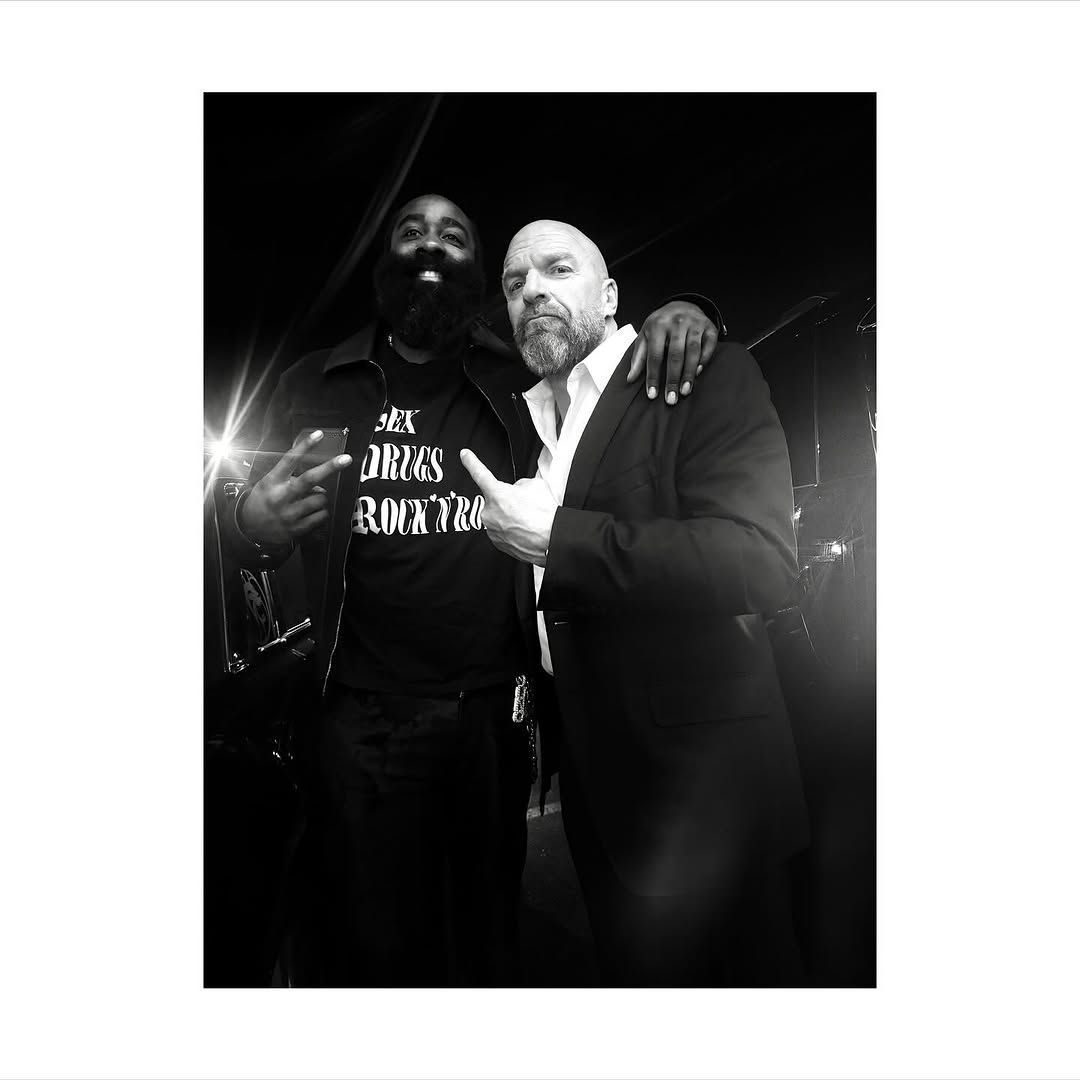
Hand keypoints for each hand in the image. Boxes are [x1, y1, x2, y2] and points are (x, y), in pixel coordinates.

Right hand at [239, 429, 351, 543]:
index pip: (290, 459)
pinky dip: (321, 512)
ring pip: (320, 499)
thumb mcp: (268, 482)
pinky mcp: (296, 529)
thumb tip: (316, 477)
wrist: (248, 528)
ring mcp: (289, 514)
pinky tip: (311, 511)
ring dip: (321, 497)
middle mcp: (281, 497)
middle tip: (346, 459)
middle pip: (310, 479)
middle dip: (330, 467)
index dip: (306, 445)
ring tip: (311, 499)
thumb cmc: (262, 500)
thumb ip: (289, 476)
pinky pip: (321, 516)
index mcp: (273, 481)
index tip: (318, 434)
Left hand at [460, 448, 555, 565]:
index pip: (480, 473)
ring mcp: (493, 530)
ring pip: (499, 517)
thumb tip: (515, 490)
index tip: (464, 455)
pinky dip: (513, 530)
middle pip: (496, 500)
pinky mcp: (499, 544)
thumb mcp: (535, 485)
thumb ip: (519, 485)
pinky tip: (526, 530)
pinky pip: (503, 531)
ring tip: (529, 520)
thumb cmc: (545, 514)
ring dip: (511, 516)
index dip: (471, 462)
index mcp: (496, 494)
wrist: (553, 539)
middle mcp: (490, 513)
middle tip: (526, 506)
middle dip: (508, 500)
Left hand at [626, 300, 718, 404]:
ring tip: (685, 391)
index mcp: (657, 325)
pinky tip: (698, 373)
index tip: (652, 395)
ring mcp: (695, 323)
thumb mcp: (645, 336)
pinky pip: (709, 345)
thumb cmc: (660, 325)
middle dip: (672, 379)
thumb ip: (638, 357)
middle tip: (671, 399)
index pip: (654, 355)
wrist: (682, 304)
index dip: (653, 376)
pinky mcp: (709, 327)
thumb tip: (630, 379)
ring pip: (693, 351)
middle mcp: (677, 322)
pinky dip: (704, 360)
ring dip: (689, 374)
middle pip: (675, 355)